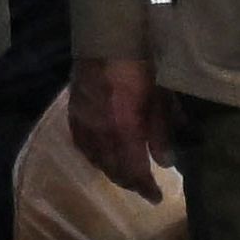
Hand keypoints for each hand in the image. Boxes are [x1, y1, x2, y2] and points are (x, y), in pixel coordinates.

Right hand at [69, 54, 161, 196]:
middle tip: (143, 187)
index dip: (145, 188)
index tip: (156, 198)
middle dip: (130, 182)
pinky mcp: (74, 116)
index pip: (134, 171)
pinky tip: (103, 156)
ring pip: (97, 161)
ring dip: (113, 172)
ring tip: (126, 174)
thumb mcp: (159, 98)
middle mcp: (101, 134)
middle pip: (114, 170)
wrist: (105, 40)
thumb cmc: (140, 66)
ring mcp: (84, 125)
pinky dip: (95, 157)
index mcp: (124, 130)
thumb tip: (166, 163)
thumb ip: (161, 132)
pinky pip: (83, 147)